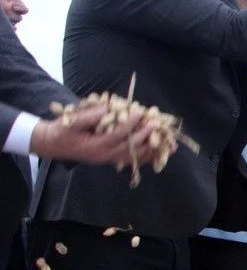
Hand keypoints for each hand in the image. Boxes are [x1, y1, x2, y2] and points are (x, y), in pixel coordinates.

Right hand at [31, 106, 161, 165]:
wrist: (52, 144)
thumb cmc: (61, 131)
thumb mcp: (70, 122)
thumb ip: (88, 117)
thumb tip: (105, 109)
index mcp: (96, 146)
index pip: (118, 135)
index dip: (130, 123)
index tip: (140, 112)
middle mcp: (105, 155)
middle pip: (131, 147)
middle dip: (146, 135)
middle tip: (158, 124)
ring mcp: (109, 158)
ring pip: (135, 156)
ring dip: (153, 151)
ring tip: (170, 146)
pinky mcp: (111, 158)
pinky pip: (132, 160)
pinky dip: (147, 157)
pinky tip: (160, 154)